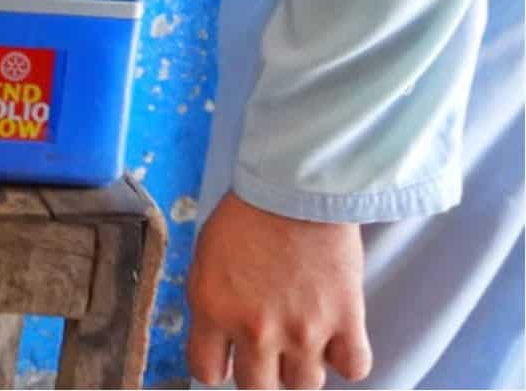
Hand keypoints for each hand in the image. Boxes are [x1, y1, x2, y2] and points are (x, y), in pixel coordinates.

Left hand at [187, 192, 370, 389]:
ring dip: (302, 366)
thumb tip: (218, 337)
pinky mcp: (346, 322)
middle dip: (260, 371)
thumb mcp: (206, 260)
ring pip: (304, 384)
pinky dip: (347, 359)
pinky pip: (353, 369)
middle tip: (267, 347)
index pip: (206, 372)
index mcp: (213, 310)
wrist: (296, 189)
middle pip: (258, 387)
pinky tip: (337, 339)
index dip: (217, 366)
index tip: (227, 357)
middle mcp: (256, 329)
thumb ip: (212, 304)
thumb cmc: (247, 216)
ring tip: (302, 338)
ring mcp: (304, 331)